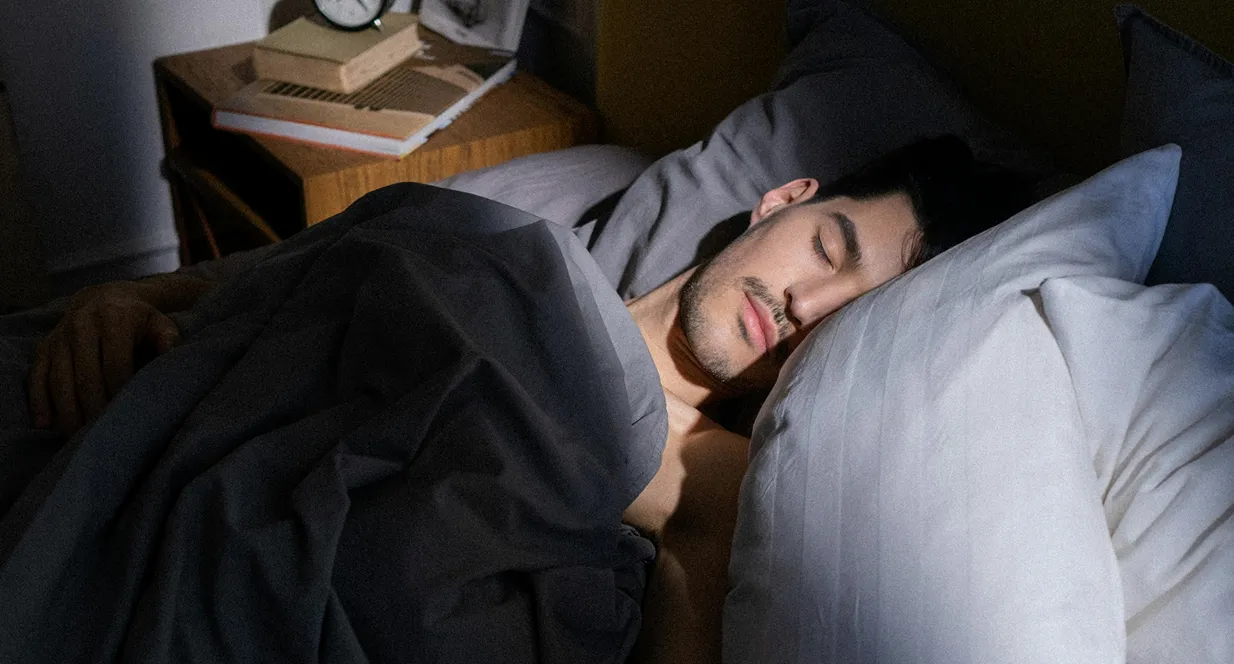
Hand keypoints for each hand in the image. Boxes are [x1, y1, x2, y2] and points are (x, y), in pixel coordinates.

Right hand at [27, 282, 180, 434]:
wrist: (103, 296)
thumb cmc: (138, 318)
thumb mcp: (158, 321)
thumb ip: (168, 337)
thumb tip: (171, 353)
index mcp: (113, 318)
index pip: (115, 363)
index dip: (120, 391)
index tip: (127, 415)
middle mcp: (82, 325)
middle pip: (86, 375)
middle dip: (94, 408)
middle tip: (102, 434)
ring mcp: (59, 337)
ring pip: (60, 380)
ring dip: (68, 411)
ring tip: (77, 437)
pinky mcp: (44, 347)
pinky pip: (37, 376)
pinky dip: (40, 401)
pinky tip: (45, 424)